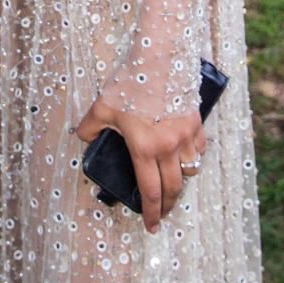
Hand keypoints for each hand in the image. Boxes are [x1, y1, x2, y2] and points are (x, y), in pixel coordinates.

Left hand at [76, 94, 205, 233]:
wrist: (158, 56)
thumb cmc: (130, 81)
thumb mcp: (102, 105)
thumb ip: (91, 125)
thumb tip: (84, 136)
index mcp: (144, 148)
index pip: (150, 191)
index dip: (150, 213)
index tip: (151, 225)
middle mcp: (168, 147)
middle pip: (173, 188)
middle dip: (167, 205)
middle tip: (161, 214)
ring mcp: (185, 135)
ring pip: (190, 170)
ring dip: (181, 180)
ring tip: (172, 183)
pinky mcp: (195, 122)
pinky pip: (199, 148)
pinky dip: (193, 157)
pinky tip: (186, 156)